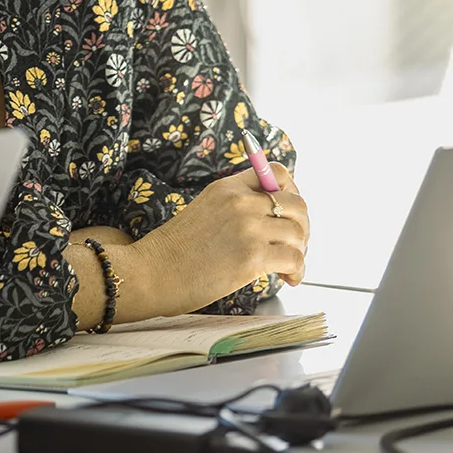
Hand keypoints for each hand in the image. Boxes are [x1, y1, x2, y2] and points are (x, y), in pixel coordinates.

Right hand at [128, 164, 308, 310]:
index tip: (288, 214)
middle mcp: (240, 202)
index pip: (277, 173)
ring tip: (289, 267)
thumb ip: (235, 209)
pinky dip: (298, 271)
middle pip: (296, 204)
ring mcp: (247, 228)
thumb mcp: (204, 212)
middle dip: (302, 227)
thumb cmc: (173, 252)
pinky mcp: (252, 256)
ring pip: (298, 232)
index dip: (292, 193)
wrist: (150, 273)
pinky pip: (294, 259)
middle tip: (294, 246)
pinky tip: (289, 278)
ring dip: (300, 251)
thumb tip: (273, 221)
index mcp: (227, 188)